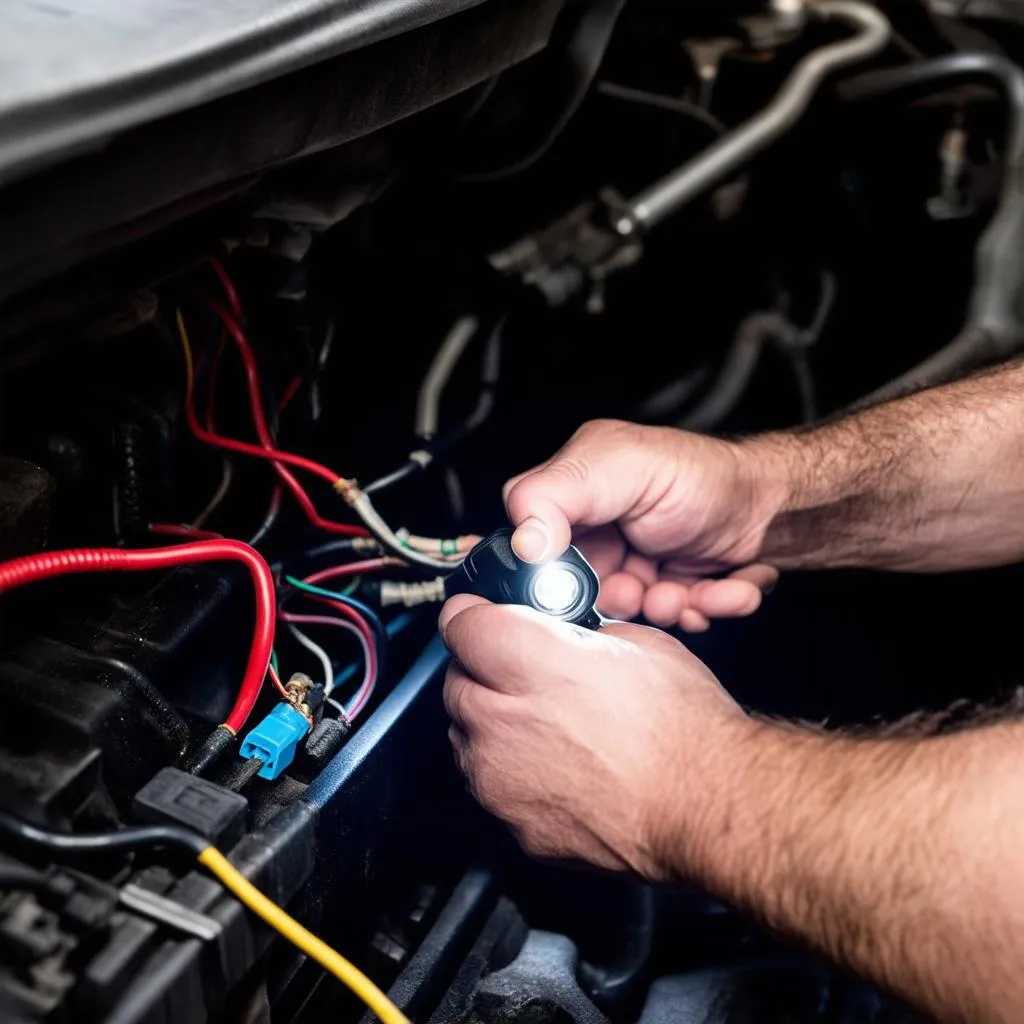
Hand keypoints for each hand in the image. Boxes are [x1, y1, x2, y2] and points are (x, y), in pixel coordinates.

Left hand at [439, 593, 751, 877]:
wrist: (708, 805)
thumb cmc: (682, 727)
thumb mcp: (632, 641)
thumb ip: (574, 635)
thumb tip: (561, 638)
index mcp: (528, 661)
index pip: (458, 625)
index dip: (471, 616)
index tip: (480, 618)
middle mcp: (501, 720)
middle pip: (455, 683)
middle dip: (482, 674)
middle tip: (526, 676)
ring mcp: (501, 780)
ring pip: (467, 741)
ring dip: (493, 728)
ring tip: (549, 727)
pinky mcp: (515, 827)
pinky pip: (494, 790)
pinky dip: (514, 776)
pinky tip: (559, 769)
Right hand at [504, 420, 782, 630]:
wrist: (774, 505)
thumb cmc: (705, 475)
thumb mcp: (625, 467)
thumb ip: (560, 495)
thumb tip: (523, 543)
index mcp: (574, 494)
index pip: (534, 547)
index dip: (554, 576)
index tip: (581, 587)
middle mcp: (600, 530)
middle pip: (579, 591)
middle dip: (620, 600)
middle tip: (644, 590)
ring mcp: (634, 561)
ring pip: (628, 613)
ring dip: (664, 608)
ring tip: (687, 591)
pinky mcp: (668, 588)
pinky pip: (670, 619)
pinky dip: (699, 611)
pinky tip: (720, 590)